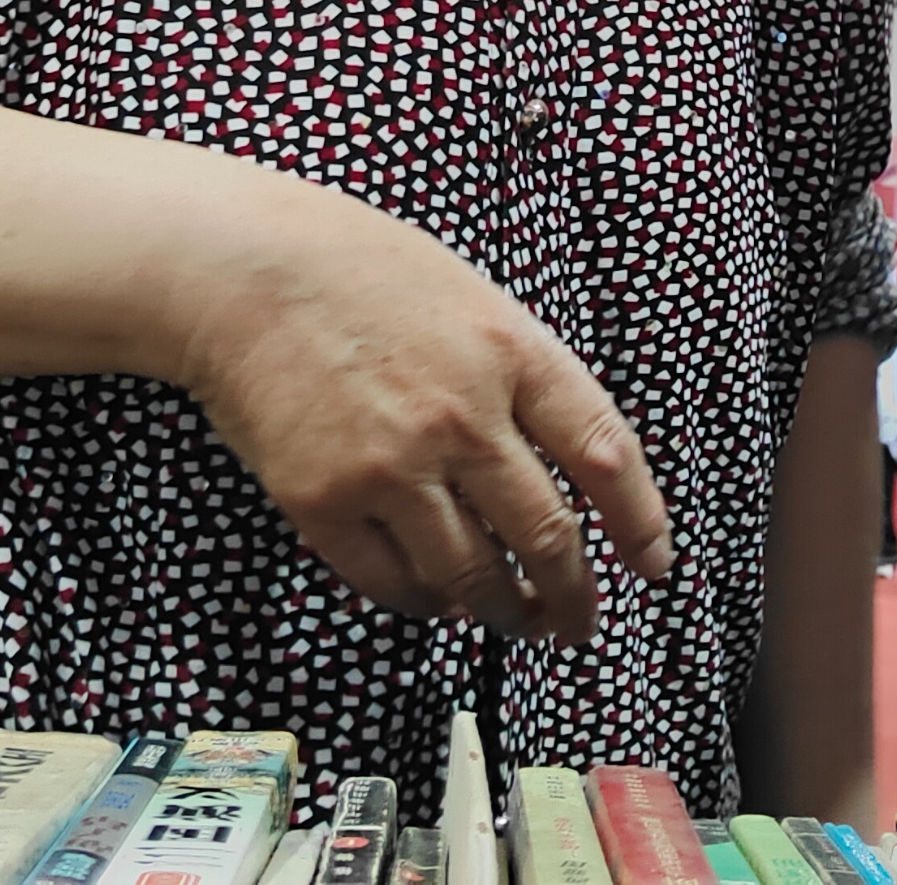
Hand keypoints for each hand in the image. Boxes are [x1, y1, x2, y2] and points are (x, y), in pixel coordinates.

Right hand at [173, 182, 674, 639]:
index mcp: (513, 352)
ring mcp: (393, 466)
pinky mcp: (325, 504)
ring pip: (474, 577)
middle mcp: (464, 416)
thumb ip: (523, 379)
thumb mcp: (475, 300)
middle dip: (572, 597)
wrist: (243, 272)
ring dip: (502, 613)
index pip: (605, 454)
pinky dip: (426, 604)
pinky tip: (436, 600)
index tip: (653, 566)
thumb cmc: (364, 275)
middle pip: (547, 537)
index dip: (640, 522)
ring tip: (511, 619)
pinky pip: (394, 584)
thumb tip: (568, 474)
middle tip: (576, 625)